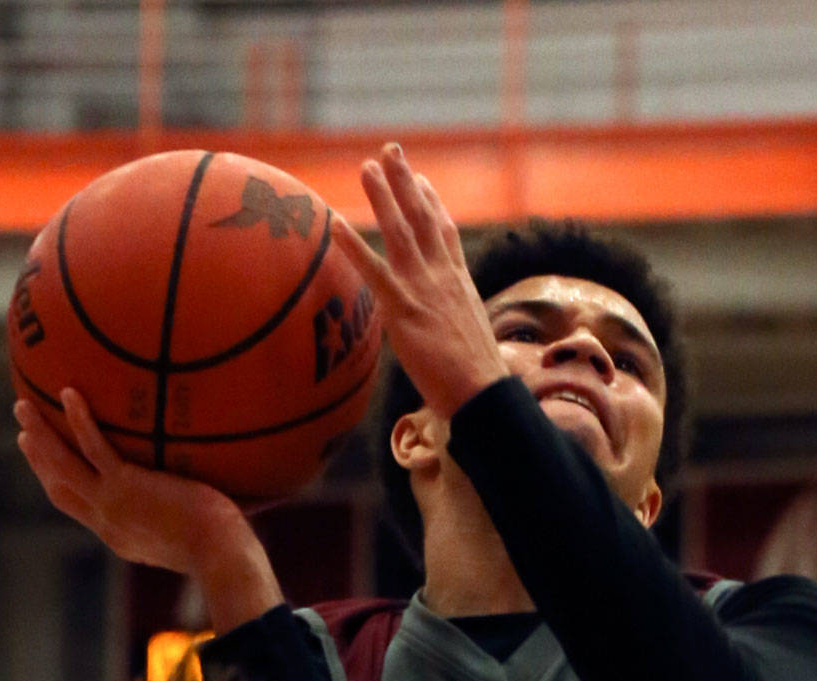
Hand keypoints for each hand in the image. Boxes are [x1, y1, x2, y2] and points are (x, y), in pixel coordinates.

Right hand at [15, 391, 282, 631]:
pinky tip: (68, 392)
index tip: (46, 462)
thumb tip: (197, 501)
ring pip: (62, 465)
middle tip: (23, 431)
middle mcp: (106, 521)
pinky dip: (79, 420)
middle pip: (58, 485)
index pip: (78, 507)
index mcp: (117, 535)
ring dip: (41, 435)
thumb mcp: (190, 538)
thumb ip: (180, 519)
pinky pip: (95, 446)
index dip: (56, 483)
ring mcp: (111, 504)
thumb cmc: (220, 548)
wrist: (219, 555)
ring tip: (23, 406)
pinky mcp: (126, 486)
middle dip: (38, 458)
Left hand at [331, 143, 511, 419]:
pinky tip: (333, 224)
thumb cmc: (477, 379)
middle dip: (406, 182)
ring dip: (382, 196)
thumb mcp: (470, 339)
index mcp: (459, 282)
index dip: (432, 203)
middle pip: (423, 218)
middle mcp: (442, 276)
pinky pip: (373, 270)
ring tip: (366, 167)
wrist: (483, 393)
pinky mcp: (403, 309)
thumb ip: (454, 322)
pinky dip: (352, 245)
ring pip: (400, 231)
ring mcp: (423, 289)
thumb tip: (450, 329)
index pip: (444, 233)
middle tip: (390, 151)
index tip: (421, 179)